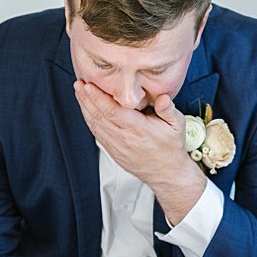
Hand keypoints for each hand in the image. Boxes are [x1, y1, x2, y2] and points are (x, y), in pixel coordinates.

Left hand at [73, 80, 203, 223]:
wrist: (166, 173)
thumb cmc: (171, 147)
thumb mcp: (177, 125)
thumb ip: (168, 109)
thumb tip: (162, 97)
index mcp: (138, 129)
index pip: (112, 112)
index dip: (98, 98)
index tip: (88, 85)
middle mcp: (124, 138)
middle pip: (99, 116)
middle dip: (87, 98)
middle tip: (79, 83)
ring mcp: (116, 146)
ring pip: (95, 125)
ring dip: (85, 108)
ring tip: (79, 93)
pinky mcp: (113, 151)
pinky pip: (97, 133)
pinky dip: (89, 120)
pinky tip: (87, 110)